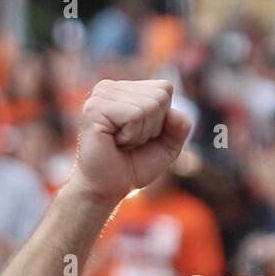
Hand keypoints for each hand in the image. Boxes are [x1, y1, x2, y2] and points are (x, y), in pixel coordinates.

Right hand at [71, 79, 191, 205]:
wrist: (106, 189)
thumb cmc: (132, 166)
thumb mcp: (166, 147)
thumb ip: (179, 128)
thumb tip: (176, 113)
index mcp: (127, 89)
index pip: (165, 89)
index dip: (162, 120)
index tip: (141, 136)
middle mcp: (112, 87)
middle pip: (160, 96)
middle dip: (153, 127)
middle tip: (131, 142)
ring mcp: (101, 94)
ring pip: (149, 106)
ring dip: (140, 133)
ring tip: (121, 142)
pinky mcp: (95, 107)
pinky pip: (134, 115)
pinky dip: (131, 136)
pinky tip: (114, 141)